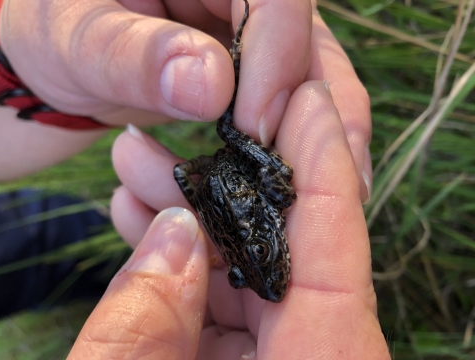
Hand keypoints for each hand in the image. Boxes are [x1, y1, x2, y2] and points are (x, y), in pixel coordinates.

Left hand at [0, 0, 370, 199]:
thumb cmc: (47, 38)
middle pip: (308, 39)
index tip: (254, 127)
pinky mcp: (240, 77)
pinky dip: (291, 146)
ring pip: (309, 77)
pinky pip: (283, 107)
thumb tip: (210, 86)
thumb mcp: (69, 41)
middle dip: (326, 108)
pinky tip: (291, 181)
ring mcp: (241, 38)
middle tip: (334, 175)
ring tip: (334, 190)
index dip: (277, 54)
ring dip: (321, 135)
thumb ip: (131, 57)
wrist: (47, 65)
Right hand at [91, 81, 388, 358]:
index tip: (308, 100)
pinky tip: (148, 228)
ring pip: (254, 271)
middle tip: (194, 125)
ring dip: (197, 219)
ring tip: (140, 170)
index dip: (323, 170)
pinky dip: (191, 266)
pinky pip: (232, 304)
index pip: (336, 259)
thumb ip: (145, 327)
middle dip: (232, 183)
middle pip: (294, 253)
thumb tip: (173, 234)